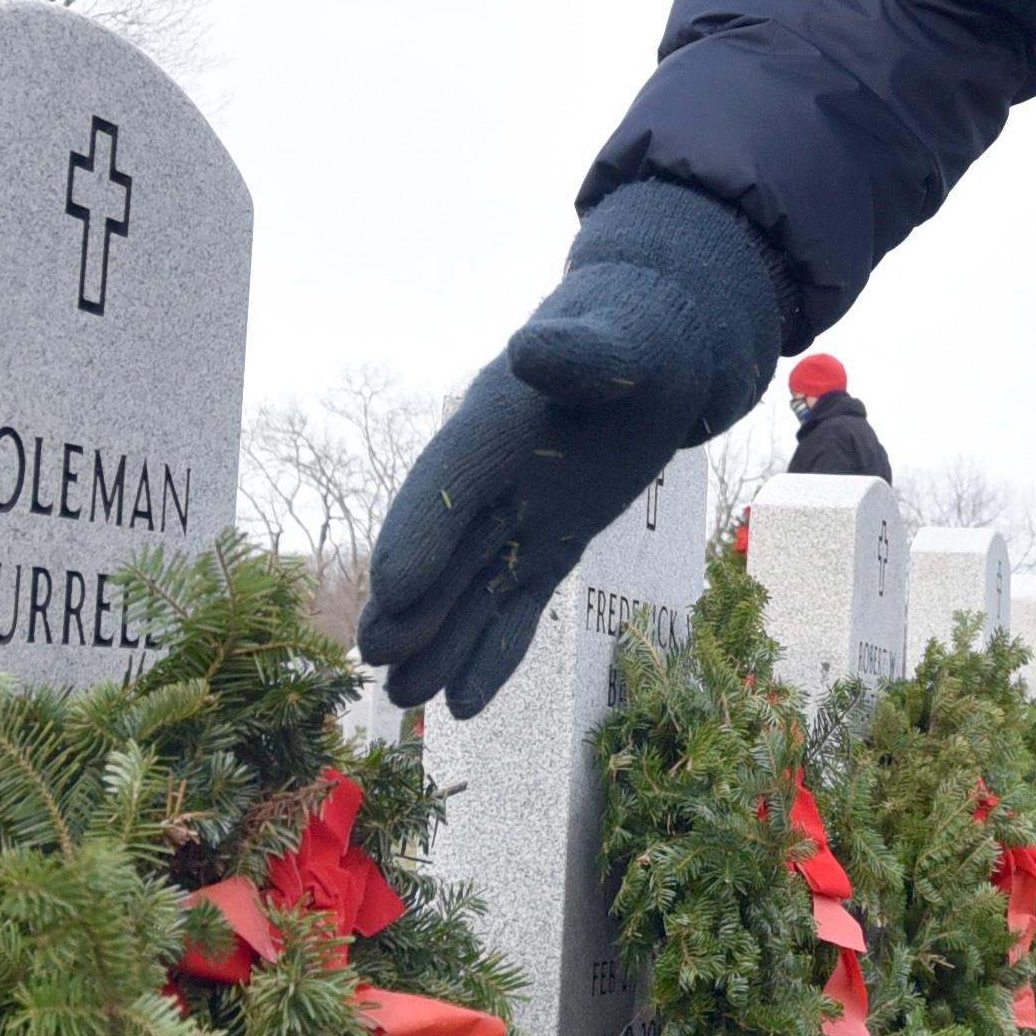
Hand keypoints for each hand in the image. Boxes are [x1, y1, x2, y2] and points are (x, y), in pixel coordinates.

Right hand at [357, 180, 782, 718]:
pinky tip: (465, 704)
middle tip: (376, 657)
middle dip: (412, 604)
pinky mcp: (553, 542)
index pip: (447, 483)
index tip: (392, 590)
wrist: (658, 349)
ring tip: (405, 699)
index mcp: (493, 421)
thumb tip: (529, 350)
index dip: (417, 534)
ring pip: (472, 589)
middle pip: (443, 548)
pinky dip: (495, 651)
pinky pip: (518, 604)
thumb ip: (577, 353)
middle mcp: (494, 476)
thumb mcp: (617, 339)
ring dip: (440, 643)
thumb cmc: (635, 331)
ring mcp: (521, 513)